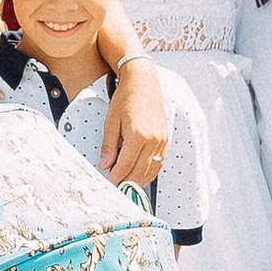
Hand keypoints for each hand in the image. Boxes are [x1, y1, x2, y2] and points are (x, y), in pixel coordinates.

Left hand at [101, 59, 168, 188]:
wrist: (143, 81)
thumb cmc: (126, 98)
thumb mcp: (111, 121)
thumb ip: (109, 145)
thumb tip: (105, 165)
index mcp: (138, 135)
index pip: (125, 166)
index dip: (116, 178)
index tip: (109, 184)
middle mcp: (153, 140)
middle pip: (140, 172)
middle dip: (127, 183)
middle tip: (117, 189)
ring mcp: (162, 140)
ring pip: (151, 170)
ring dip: (139, 180)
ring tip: (127, 185)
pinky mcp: (165, 139)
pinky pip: (159, 163)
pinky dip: (150, 172)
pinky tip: (140, 174)